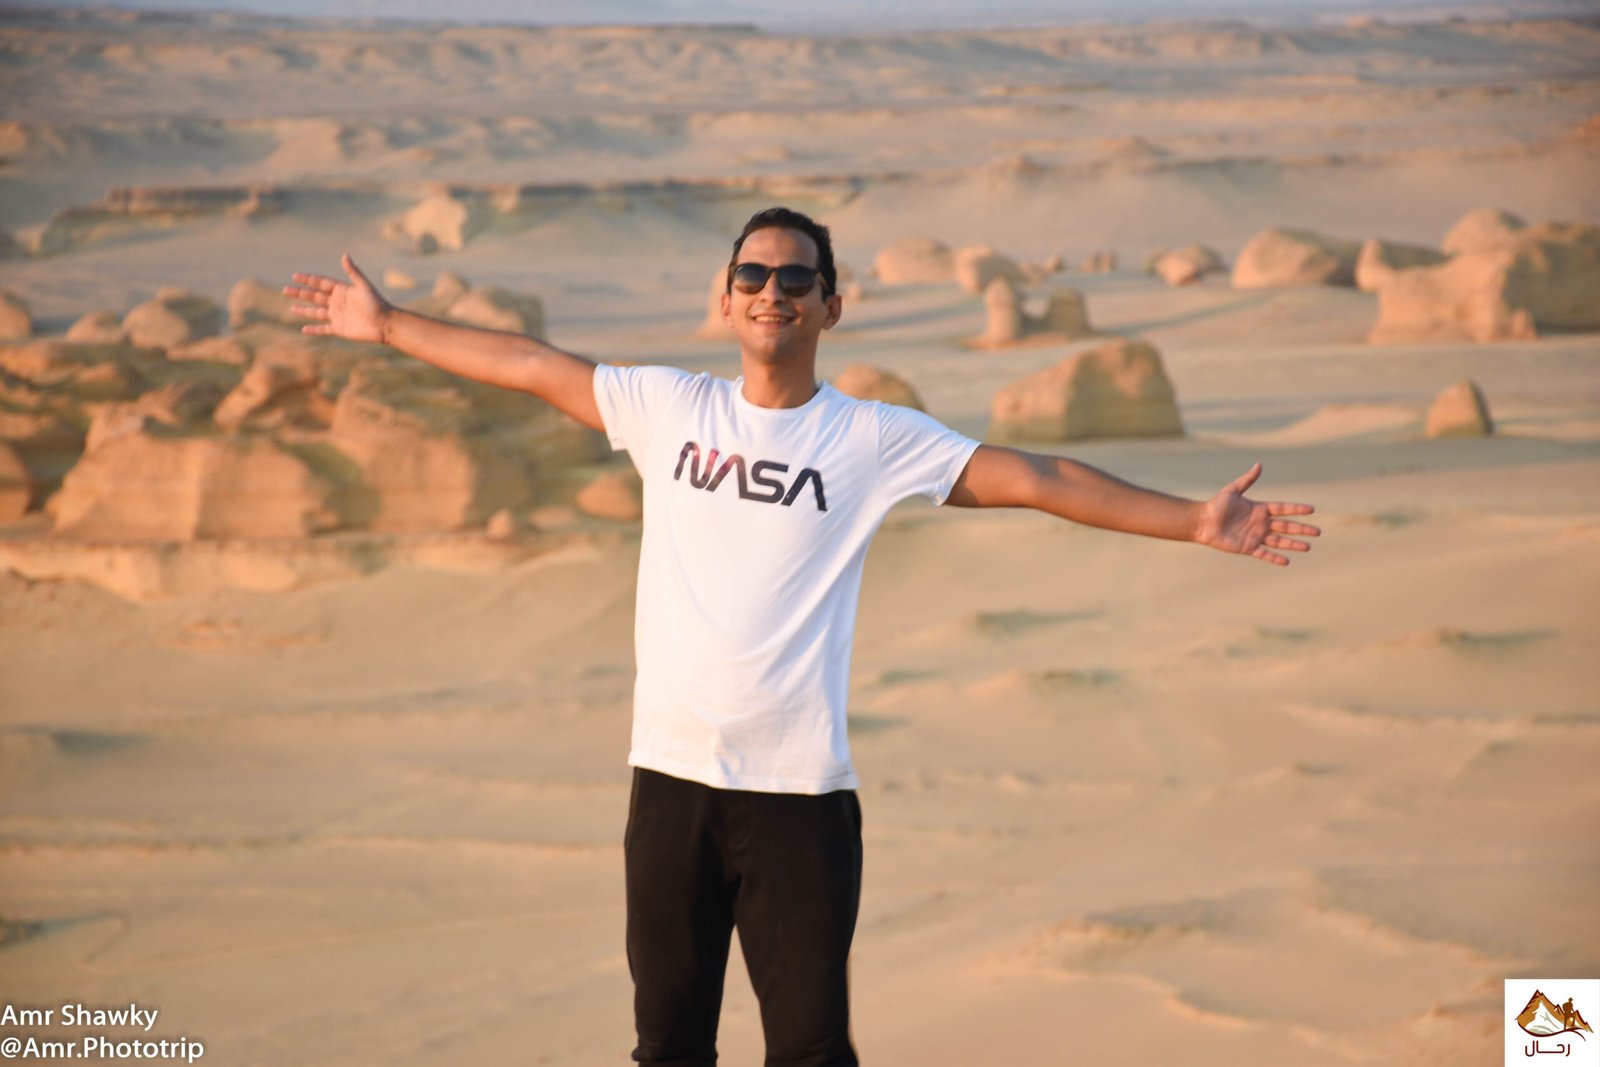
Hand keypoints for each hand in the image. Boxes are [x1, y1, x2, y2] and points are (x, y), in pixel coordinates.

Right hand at [284, 253, 390, 343]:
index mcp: (342, 290)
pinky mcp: (340, 329)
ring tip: (292, 308)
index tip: (295, 276)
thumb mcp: (363, 286)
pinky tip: (304, 329)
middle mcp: (338, 302)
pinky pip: (324, 329)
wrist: (385, 324)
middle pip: (315, 296)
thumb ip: (353, 272)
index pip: (321, 283)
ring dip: (304, 310)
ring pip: (317, 312)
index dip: (308, 279)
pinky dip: (314, 329)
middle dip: (301, 293)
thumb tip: (345, 254)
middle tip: (285, 289)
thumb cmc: (376, 303)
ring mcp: (338, 316)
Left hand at [1196, 463, 1319, 565]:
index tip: (1311, 510)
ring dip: (1293, 544)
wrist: (1202, 522)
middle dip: (1302, 529)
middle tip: (1318, 532)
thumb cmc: (1216, 505)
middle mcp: (1261, 523)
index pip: (1283, 509)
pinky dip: (1275, 558)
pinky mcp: (1248, 547)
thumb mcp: (1232, 490)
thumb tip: (1259, 464)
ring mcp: (1255, 536)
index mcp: (1259, 509)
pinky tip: (1287, 562)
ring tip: (1308, 547)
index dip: (1297, 509)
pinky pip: (1264, 554)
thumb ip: (1247, 480)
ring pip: (1279, 541)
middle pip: (1286, 527)